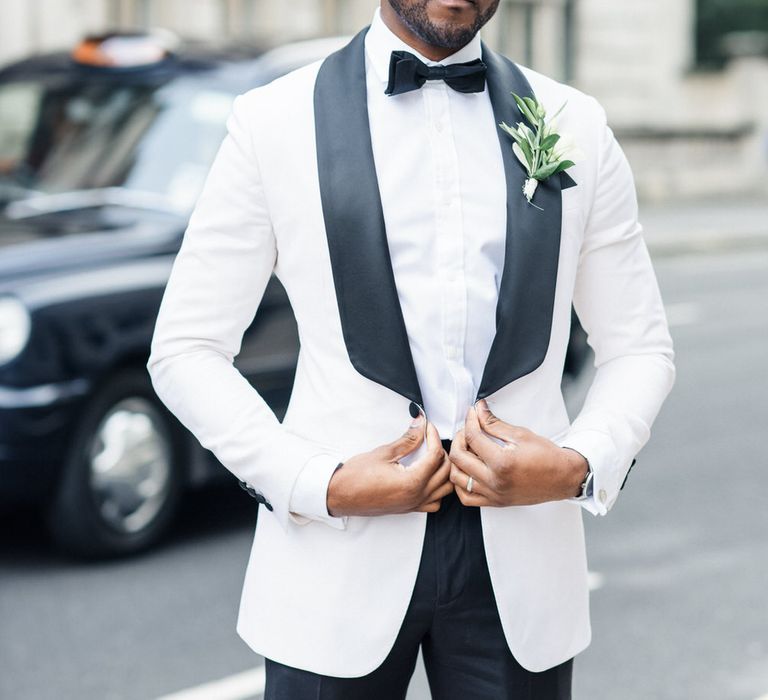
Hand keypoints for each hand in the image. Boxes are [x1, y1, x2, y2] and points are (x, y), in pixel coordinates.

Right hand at [327, 415, 452, 516]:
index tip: (428, 427)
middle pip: (445, 471)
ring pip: (444, 489)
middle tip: (428, 439)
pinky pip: (434, 502)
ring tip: (431, 457)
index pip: (435, 456)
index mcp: (412, 482)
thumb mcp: (384, 453)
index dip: (433, 437)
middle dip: (440, 452)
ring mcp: (413, 505)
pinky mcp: (408, 509)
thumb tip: (419, 424)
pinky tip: (427, 477)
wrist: (339, 495)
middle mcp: (416, 496)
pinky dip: (437, 489)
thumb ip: (407, 439)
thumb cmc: (356, 477)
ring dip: (442, 472)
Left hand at [448, 400, 587, 506]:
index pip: (473, 437)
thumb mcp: (520, 434)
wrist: (563, 478)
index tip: (472, 413)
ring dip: (456, 461)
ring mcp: (493, 494)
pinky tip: (467, 470)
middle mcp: (495, 481)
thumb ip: (494, 423)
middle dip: (459, 438)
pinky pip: (466, 497)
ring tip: (466, 449)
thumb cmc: (547, 456)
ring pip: (457, 478)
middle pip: (459, 457)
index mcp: (502, 463)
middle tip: (467, 429)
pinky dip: (460, 483)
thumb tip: (479, 410)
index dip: (470, 420)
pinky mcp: (495, 502)